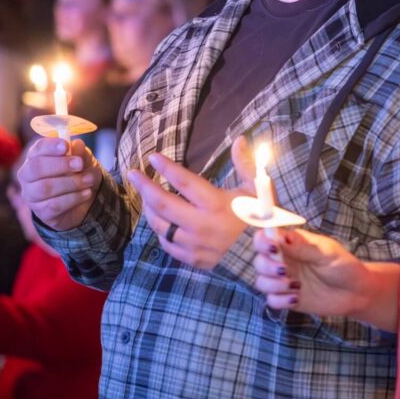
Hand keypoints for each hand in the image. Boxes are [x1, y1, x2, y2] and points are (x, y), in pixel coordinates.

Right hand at [18, 138, 101, 230]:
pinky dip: (74, 198)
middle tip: (79, 164)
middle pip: (36, 168)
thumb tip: (77, 144)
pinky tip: (86, 193)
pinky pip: (54, 205)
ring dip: (71, 183)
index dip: (50, 146)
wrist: (86, 201)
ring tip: (88, 180)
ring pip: (45, 188)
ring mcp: (32, 195)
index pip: (37, 149)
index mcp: (37, 157)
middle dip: (60, 165)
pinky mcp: (41, 212)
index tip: (65, 146)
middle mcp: (28, 175)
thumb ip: (81, 154)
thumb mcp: (85, 162)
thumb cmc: (80, 175)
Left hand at [128, 149, 253, 269]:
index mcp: (217, 204)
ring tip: (144, 197)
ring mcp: (195, 245)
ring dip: (149, 209)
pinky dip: (160, 231)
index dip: (167, 168)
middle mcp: (202, 225)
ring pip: (160, 226)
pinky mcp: (193, 259)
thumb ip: (246, 164)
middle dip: (144, 187)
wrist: (266, 254)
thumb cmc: (261, 216)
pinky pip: (168, 245)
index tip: (152, 157)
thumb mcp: (257, 188)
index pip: (185, 182)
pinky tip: (159, 221)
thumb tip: (239, 139)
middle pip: (164, 204)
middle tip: (132, 174)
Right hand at [251, 228, 372, 314]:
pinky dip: (280, 300)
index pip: (266, 237)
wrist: (356, 292)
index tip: (272, 248)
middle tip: (284, 270)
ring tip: (295, 286)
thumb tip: (278, 240)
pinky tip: (296, 298)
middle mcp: (285, 261)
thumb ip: (303, 248)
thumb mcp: (327, 253)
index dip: (263, 241)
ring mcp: (285, 280)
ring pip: (261, 281)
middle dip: (267, 266)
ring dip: (273, 284)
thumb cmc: (344, 266)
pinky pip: (271, 300)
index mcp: (292, 244)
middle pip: (259, 260)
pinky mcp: (288, 299)